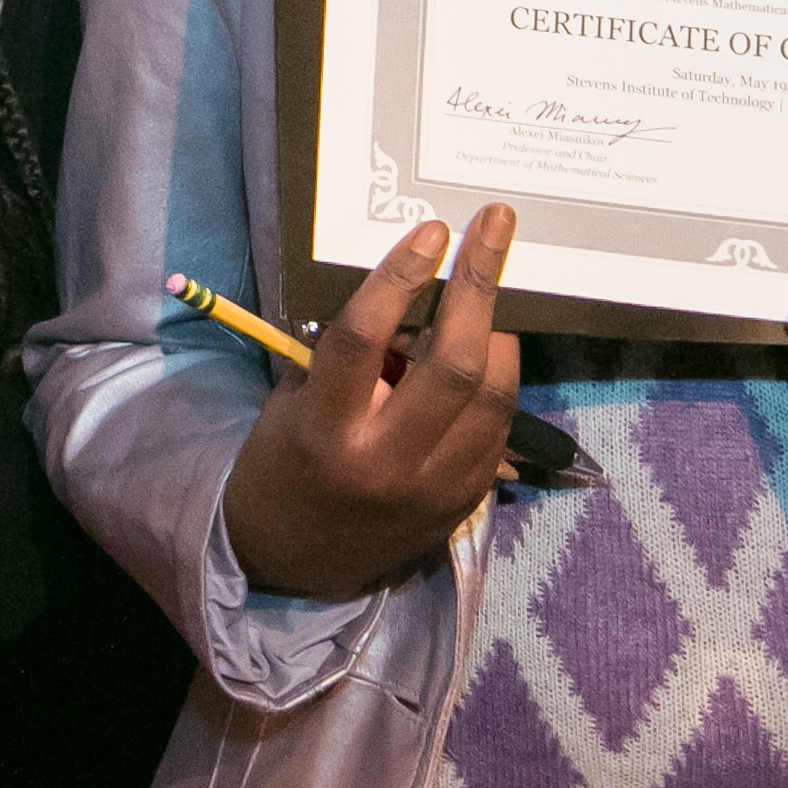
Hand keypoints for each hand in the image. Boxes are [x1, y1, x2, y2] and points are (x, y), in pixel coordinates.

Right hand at [217, 206, 520, 598]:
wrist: (296, 559)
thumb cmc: (284, 460)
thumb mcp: (295, 401)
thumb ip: (350, 357)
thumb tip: (411, 296)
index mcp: (326, 429)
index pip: (365, 338)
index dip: (400, 277)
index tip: (431, 231)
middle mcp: (386, 461)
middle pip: (455, 365)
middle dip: (481, 286)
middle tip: (495, 229)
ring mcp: (434, 488)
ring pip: (494, 397)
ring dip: (502, 333)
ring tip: (495, 290)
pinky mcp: (464, 504)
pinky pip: (499, 430)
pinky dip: (499, 383)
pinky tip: (491, 351)